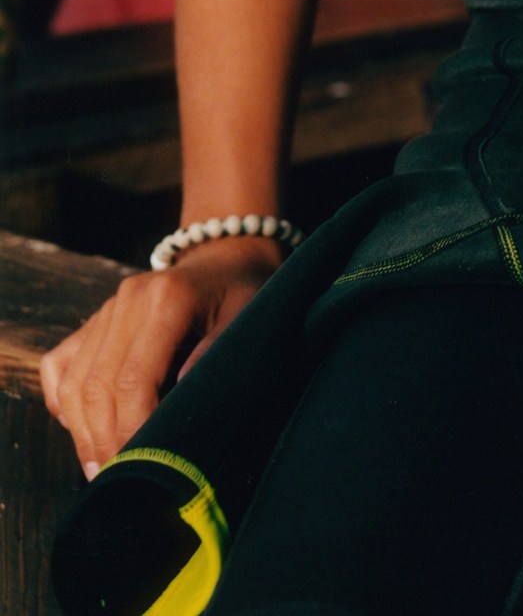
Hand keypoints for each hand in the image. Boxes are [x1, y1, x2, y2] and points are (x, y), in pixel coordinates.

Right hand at [40, 236, 282, 477]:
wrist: (225, 258)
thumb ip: (215, 356)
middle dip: (103, 441)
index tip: (141, 468)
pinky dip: (63, 402)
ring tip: (100, 468)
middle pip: (96, 386)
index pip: (133, 379)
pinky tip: (82, 428)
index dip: (131, 429)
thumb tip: (177, 401)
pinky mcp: (93, 320)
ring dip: (82, 431)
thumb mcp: (246, 319)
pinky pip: (60, 366)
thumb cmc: (242, 295)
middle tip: (115, 480)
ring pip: (73, 381)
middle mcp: (127, 300)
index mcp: (167, 298)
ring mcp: (106, 308)